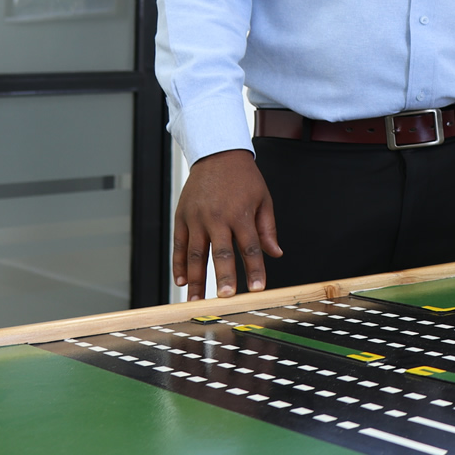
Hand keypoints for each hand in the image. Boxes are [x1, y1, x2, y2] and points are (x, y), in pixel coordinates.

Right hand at [172, 149, 280, 300]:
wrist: (217, 154)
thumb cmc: (244, 178)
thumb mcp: (264, 199)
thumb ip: (268, 229)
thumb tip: (276, 254)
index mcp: (241, 214)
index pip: (250, 247)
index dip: (254, 269)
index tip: (258, 288)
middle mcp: (217, 217)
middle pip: (220, 253)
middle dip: (224, 277)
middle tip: (226, 298)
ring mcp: (196, 218)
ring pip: (195, 253)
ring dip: (196, 279)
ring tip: (197, 300)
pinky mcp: (182, 217)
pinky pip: (179, 245)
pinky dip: (179, 264)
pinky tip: (181, 281)